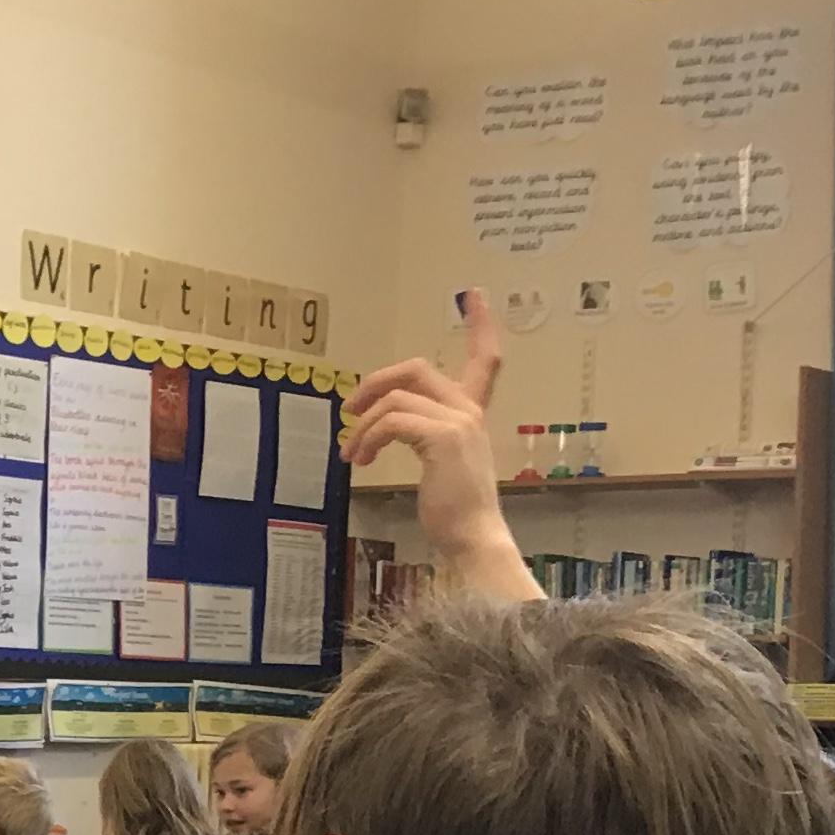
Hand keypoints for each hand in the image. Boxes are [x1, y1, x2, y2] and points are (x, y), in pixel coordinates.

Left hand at [343, 290, 532, 597]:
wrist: (474, 540)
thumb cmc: (456, 513)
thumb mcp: (441, 467)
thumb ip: (423, 438)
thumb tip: (379, 430)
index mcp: (472, 415)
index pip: (484, 361)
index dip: (479, 325)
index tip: (473, 294)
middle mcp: (469, 412)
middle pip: (417, 368)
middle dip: (375, 383)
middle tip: (350, 409)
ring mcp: (458, 422)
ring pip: (397, 397)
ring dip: (363, 425)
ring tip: (351, 453)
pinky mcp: (443, 438)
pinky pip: (392, 421)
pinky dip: (368, 438)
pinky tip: (359, 459)